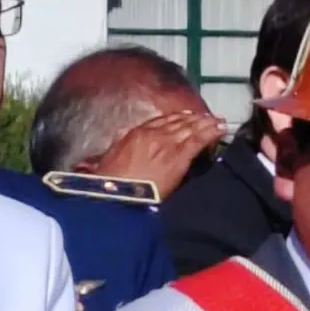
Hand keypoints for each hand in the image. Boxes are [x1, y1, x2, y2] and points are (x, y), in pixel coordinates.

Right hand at [93, 111, 225, 199]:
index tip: (183, 117)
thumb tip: (89, 165)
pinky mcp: (179, 157)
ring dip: (205, 123)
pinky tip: (220, 128)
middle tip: (205, 117)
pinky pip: (198, 140)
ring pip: (190, 128)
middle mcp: (152, 135)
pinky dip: (211, 132)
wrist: (116, 194)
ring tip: (217, 121)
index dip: (173, 119)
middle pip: (177, 123)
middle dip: (192, 119)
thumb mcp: (104, 165)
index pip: (159, 122)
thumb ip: (107, 159)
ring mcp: (167, 144)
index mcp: (134, 135)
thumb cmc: (107, 183)